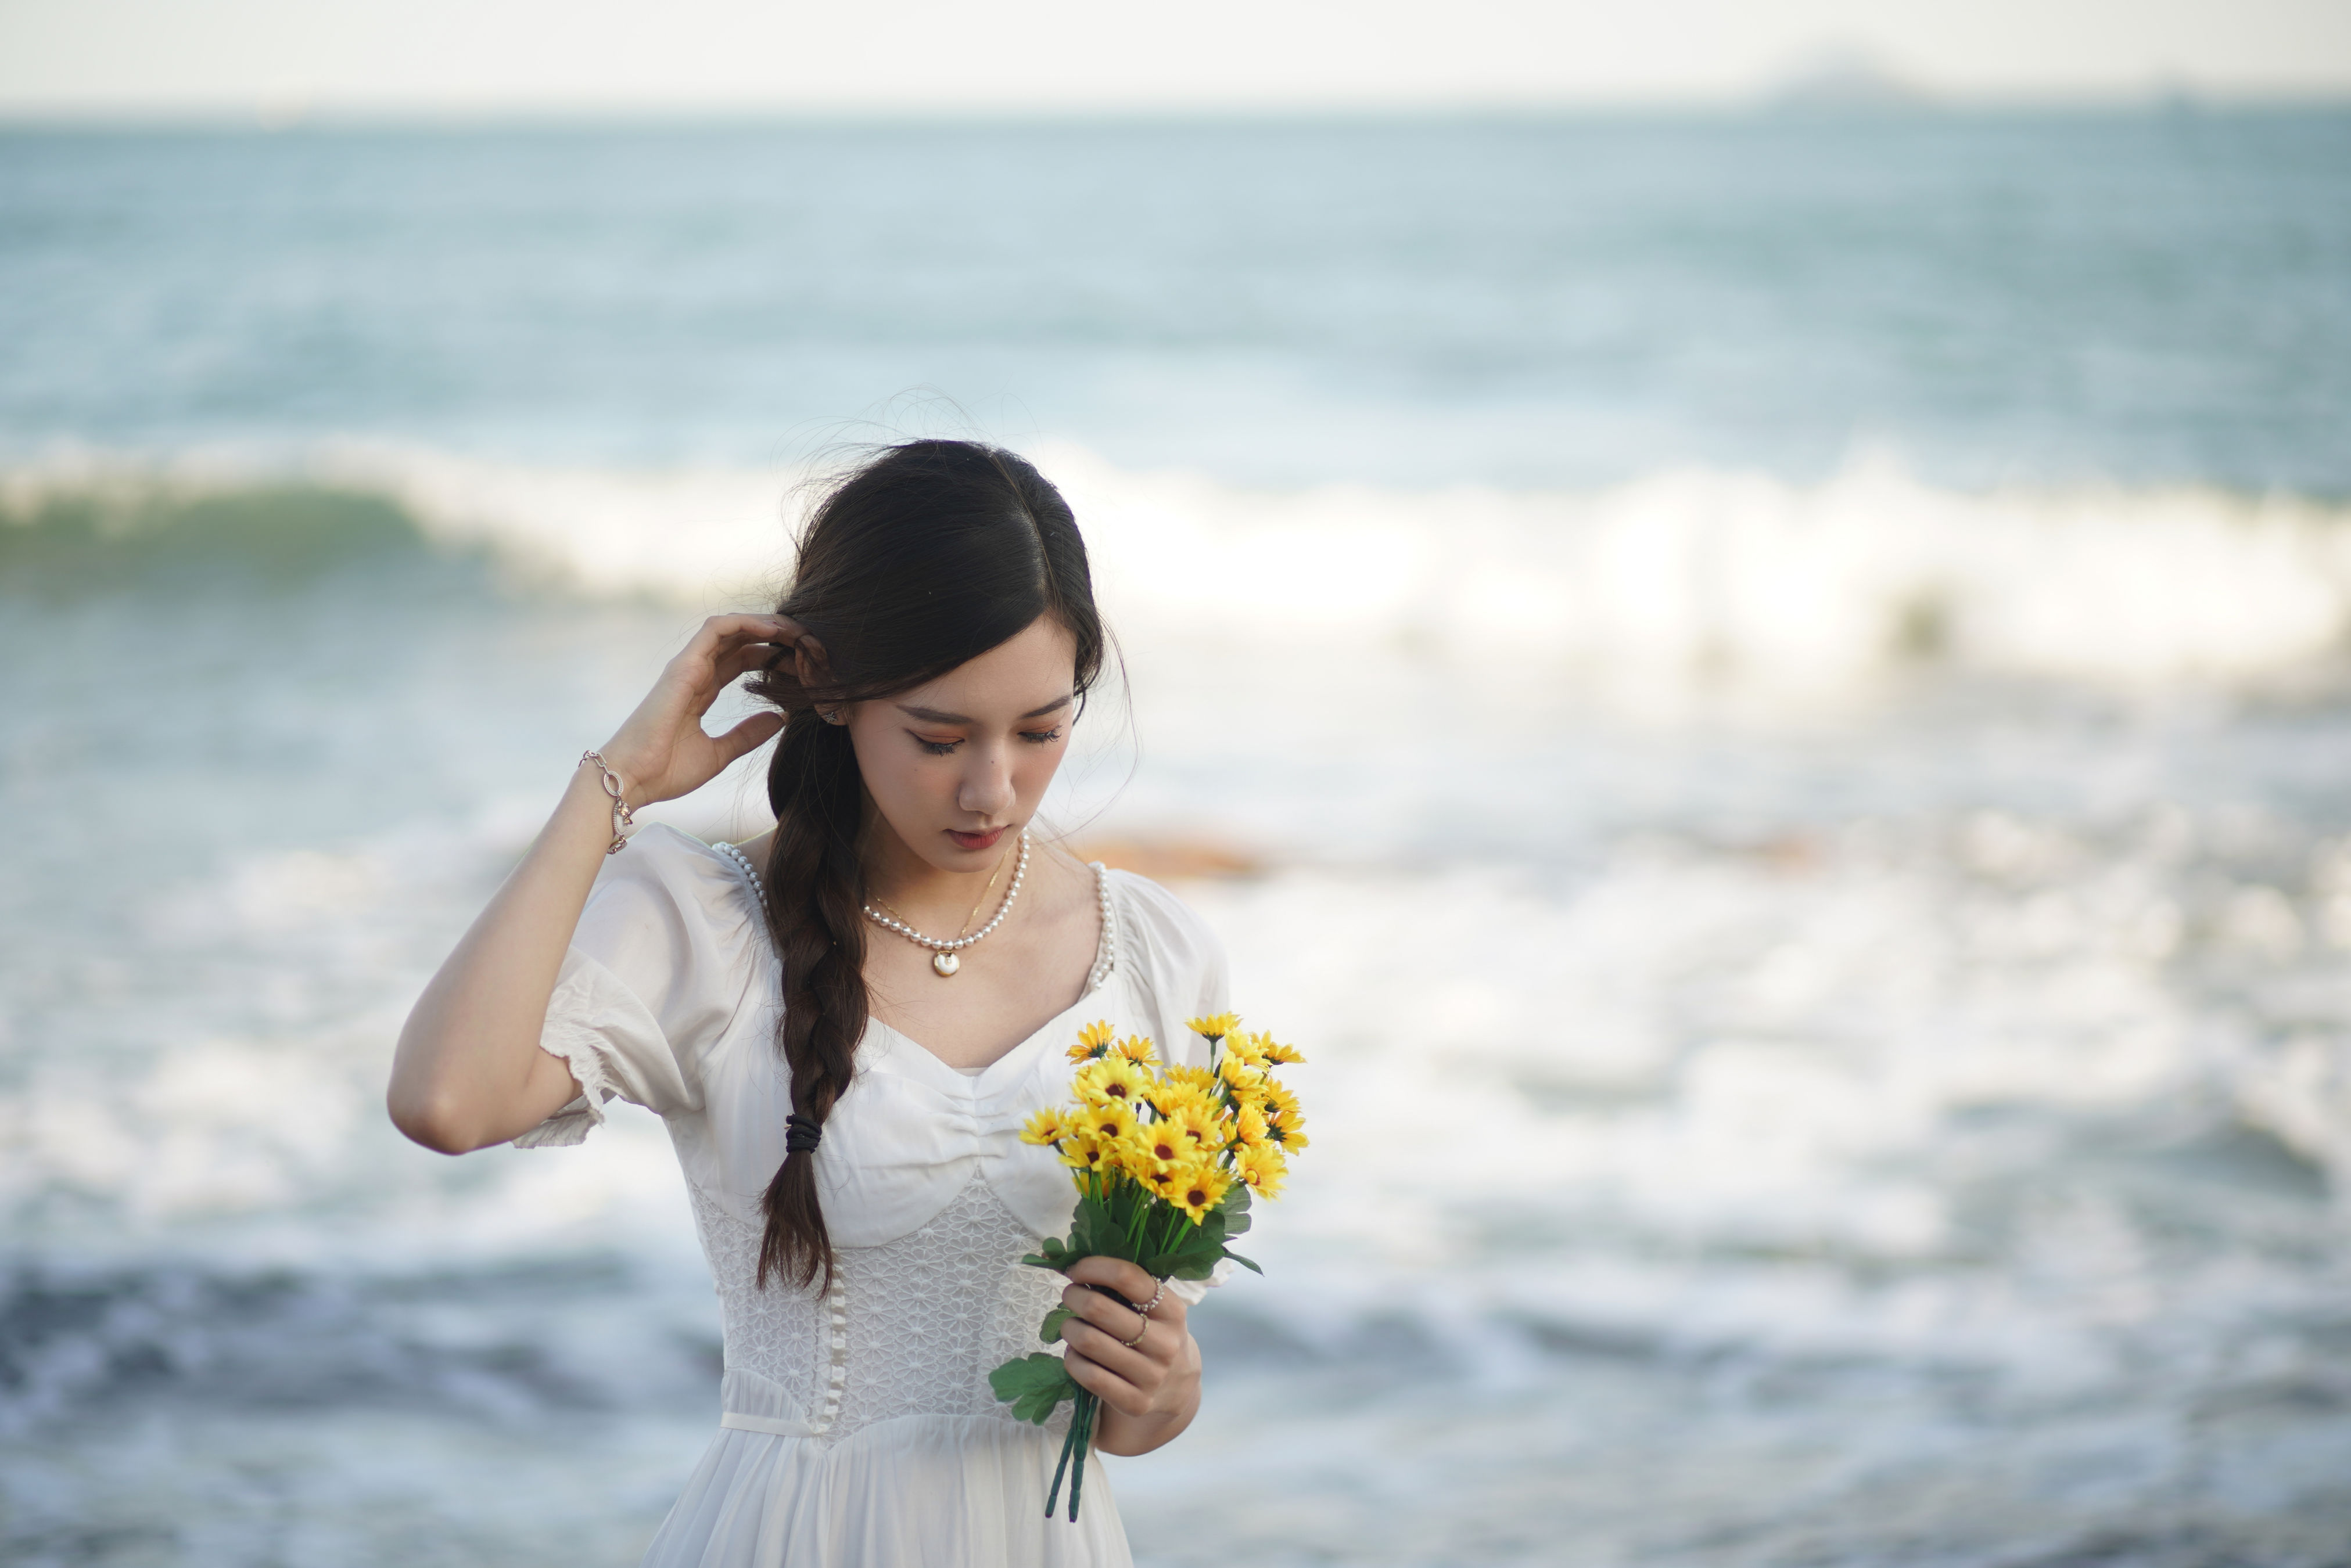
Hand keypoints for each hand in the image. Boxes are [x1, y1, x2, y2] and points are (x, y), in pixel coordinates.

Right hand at [595, 613, 809, 805]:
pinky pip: (716, 629)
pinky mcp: (683, 666)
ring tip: (797, 631)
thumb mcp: (719, 754)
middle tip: (809, 643)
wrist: (631, 780)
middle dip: (775, 637)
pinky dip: (746, 623)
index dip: (771, 657)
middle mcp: (694, 673)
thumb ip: (747, 735)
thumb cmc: (665, 771)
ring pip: (730, 628)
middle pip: (739, 641)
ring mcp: (687, 666)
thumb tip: (780, 719)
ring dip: (766, 625)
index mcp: (700, 691)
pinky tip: (774, 630)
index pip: (740, 660)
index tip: (803, 665)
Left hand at [1057, 1256, 1200, 1455]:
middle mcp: (1166, 1343)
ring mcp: (1152, 1376)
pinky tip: (1076, 1354)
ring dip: (1069, 1328)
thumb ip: (1120, 1284)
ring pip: (1089, 1341)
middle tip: (1070, 1296)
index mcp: (1172, 1310)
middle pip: (1099, 1309)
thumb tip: (1053, 1255)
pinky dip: (1073, 1359)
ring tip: (1071, 1326)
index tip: (1076, 1270)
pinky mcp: (1136, 1402)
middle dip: (1074, 1297)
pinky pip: (1088, 1375)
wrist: (1175, 1388)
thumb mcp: (1152, 1307)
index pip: (1128, 1277)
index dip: (1093, 1267)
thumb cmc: (1152, 1333)